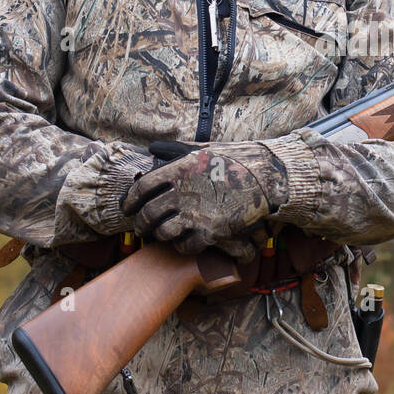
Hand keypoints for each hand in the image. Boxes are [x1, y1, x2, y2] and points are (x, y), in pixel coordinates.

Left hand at [120, 142, 285, 262]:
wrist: (266, 177)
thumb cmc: (235, 159)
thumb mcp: (203, 149)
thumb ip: (176, 151)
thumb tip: (153, 147)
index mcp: (179, 169)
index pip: (142, 188)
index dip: (129, 201)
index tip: (127, 208)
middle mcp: (183, 192)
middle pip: (148, 214)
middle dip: (141, 225)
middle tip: (141, 229)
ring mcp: (197, 213)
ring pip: (163, 233)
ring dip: (160, 236)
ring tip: (161, 235)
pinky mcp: (211, 231)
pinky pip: (186, 246)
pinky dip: (181, 246)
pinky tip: (183, 241)